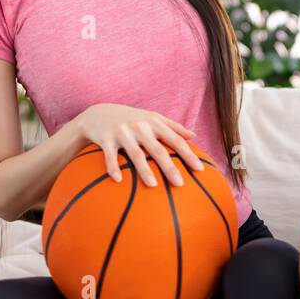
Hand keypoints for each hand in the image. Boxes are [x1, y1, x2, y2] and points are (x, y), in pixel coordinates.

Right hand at [73, 102, 204, 186]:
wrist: (100, 113)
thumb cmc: (132, 118)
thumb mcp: (153, 117)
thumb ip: (174, 126)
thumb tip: (194, 136)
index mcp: (154, 123)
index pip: (175, 140)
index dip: (188, 154)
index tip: (199, 169)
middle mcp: (140, 127)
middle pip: (158, 150)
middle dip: (170, 167)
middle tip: (180, 184)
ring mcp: (123, 132)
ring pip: (136, 154)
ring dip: (144, 170)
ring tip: (153, 185)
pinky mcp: (106, 139)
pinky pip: (110, 156)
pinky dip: (113, 167)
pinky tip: (117, 180)